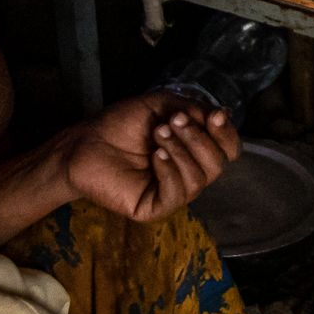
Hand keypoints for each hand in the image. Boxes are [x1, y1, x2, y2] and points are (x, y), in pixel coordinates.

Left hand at [64, 92, 239, 222]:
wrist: (86, 142)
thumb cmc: (122, 124)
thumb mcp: (162, 106)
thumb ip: (194, 111)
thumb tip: (223, 116)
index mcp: (194, 151)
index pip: (227, 149)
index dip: (225, 134)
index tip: (213, 116)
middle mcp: (188, 173)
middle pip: (218, 164)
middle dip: (198, 139)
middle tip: (172, 121)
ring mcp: (173, 193)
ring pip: (199, 179)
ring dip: (181, 150)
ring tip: (158, 133)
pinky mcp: (155, 207)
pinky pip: (176, 194)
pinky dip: (170, 171)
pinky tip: (155, 156)